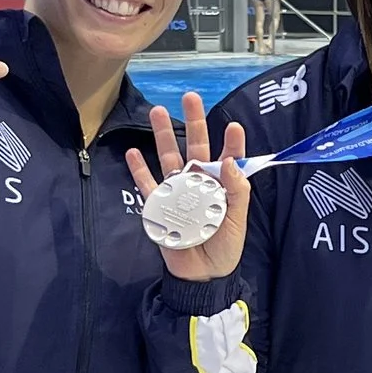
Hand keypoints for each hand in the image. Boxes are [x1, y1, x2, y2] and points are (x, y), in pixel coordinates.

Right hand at [124, 92, 249, 278]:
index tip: (234, 127)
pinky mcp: (160, 206)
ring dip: (162, 136)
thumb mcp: (238, 219)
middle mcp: (199, 182)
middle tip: (189, 97)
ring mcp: (178, 192)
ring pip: (169, 158)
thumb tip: (230, 160)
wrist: (202, 275)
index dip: (231, 142)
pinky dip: (139, 169)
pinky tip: (133, 152)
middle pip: (194, 146)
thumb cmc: (225, 246)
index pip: (228, 156)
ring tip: (157, 112)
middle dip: (193, 122)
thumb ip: (237, 190)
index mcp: (221, 184)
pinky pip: (147, 185)